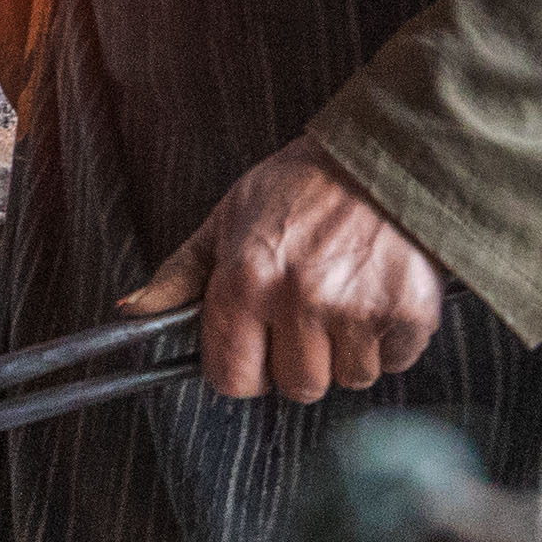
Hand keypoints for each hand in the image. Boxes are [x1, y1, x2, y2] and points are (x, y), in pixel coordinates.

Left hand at [119, 143, 446, 404]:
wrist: (384, 154)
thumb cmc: (300, 186)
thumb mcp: (227, 218)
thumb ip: (181, 274)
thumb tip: (133, 312)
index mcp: (246, 279)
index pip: (233, 379)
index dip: (244, 372)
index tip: (255, 355)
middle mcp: (299, 299)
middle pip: (297, 387)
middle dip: (300, 361)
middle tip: (307, 318)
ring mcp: (356, 308)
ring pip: (349, 378)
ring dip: (349, 352)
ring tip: (346, 299)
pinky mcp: (409, 311)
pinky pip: (396, 361)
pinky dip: (392, 340)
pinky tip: (379, 296)